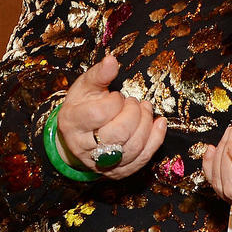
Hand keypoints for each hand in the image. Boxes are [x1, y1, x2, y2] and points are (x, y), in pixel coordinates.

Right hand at [55, 54, 167, 179]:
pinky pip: (142, 159)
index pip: (98, 114)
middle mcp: (83, 146)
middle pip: (118, 133)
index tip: (116, 96)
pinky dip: (155, 140)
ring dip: (146, 124)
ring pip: (132, 148)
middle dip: (133, 113)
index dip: (114, 101)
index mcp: (72, 122)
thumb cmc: (82, 105)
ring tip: (145, 109)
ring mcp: (101, 163)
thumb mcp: (85, 87)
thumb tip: (112, 60)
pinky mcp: (118, 172)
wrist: (78, 135)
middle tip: (133, 102)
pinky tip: (159, 123)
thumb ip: (99, 74)